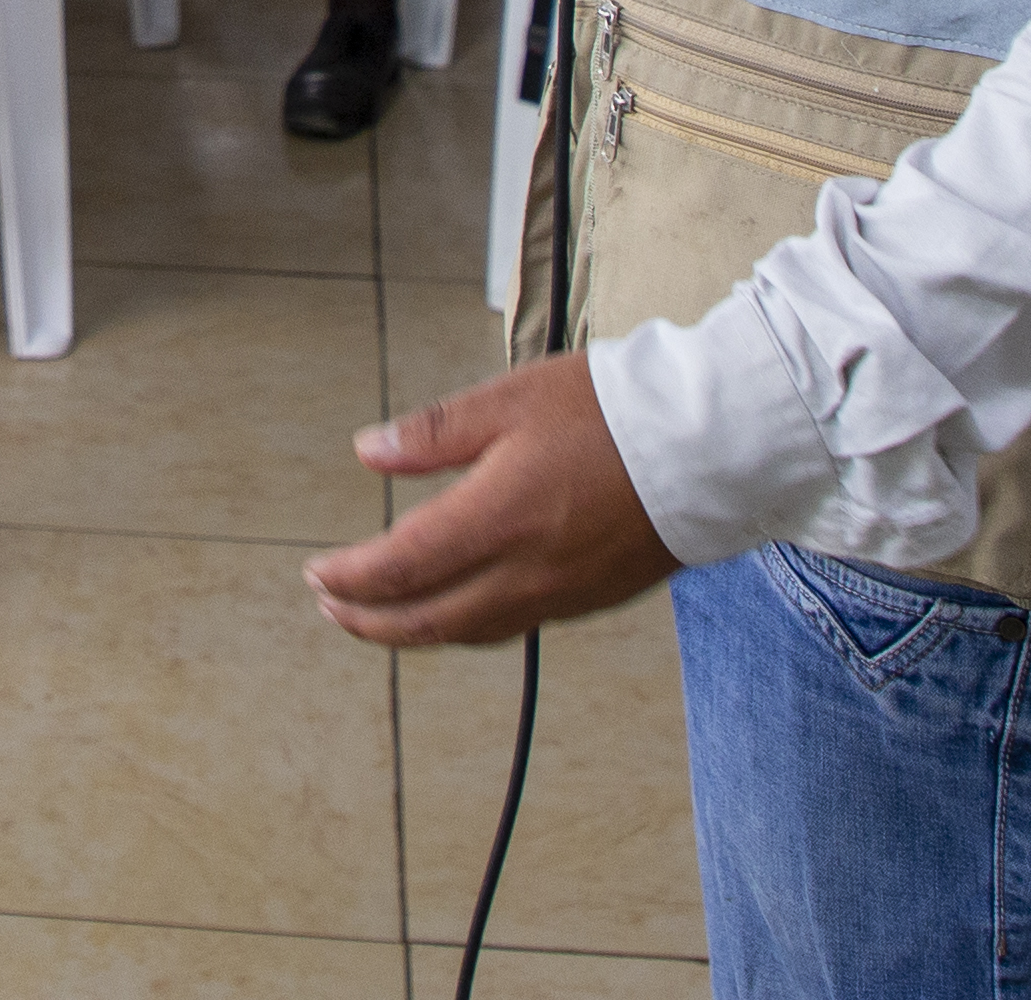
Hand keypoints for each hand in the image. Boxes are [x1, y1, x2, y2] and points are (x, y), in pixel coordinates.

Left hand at [302, 355, 677, 646]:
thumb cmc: (615, 411)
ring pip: (468, 632)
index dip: (349, 578)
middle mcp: (524, 572)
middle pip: (426, 620)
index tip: (317, 571)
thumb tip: (367, 452)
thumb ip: (435, 433)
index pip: (399, 569)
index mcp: (496, 519)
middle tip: (331, 606)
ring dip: (413, 629)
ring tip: (379, 615)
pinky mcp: (591, 598)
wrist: (713, 447)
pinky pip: (512, 626)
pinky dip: (466, 625)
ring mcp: (561, 593)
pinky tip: (455, 607)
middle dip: (368, 620)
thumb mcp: (511, 399)